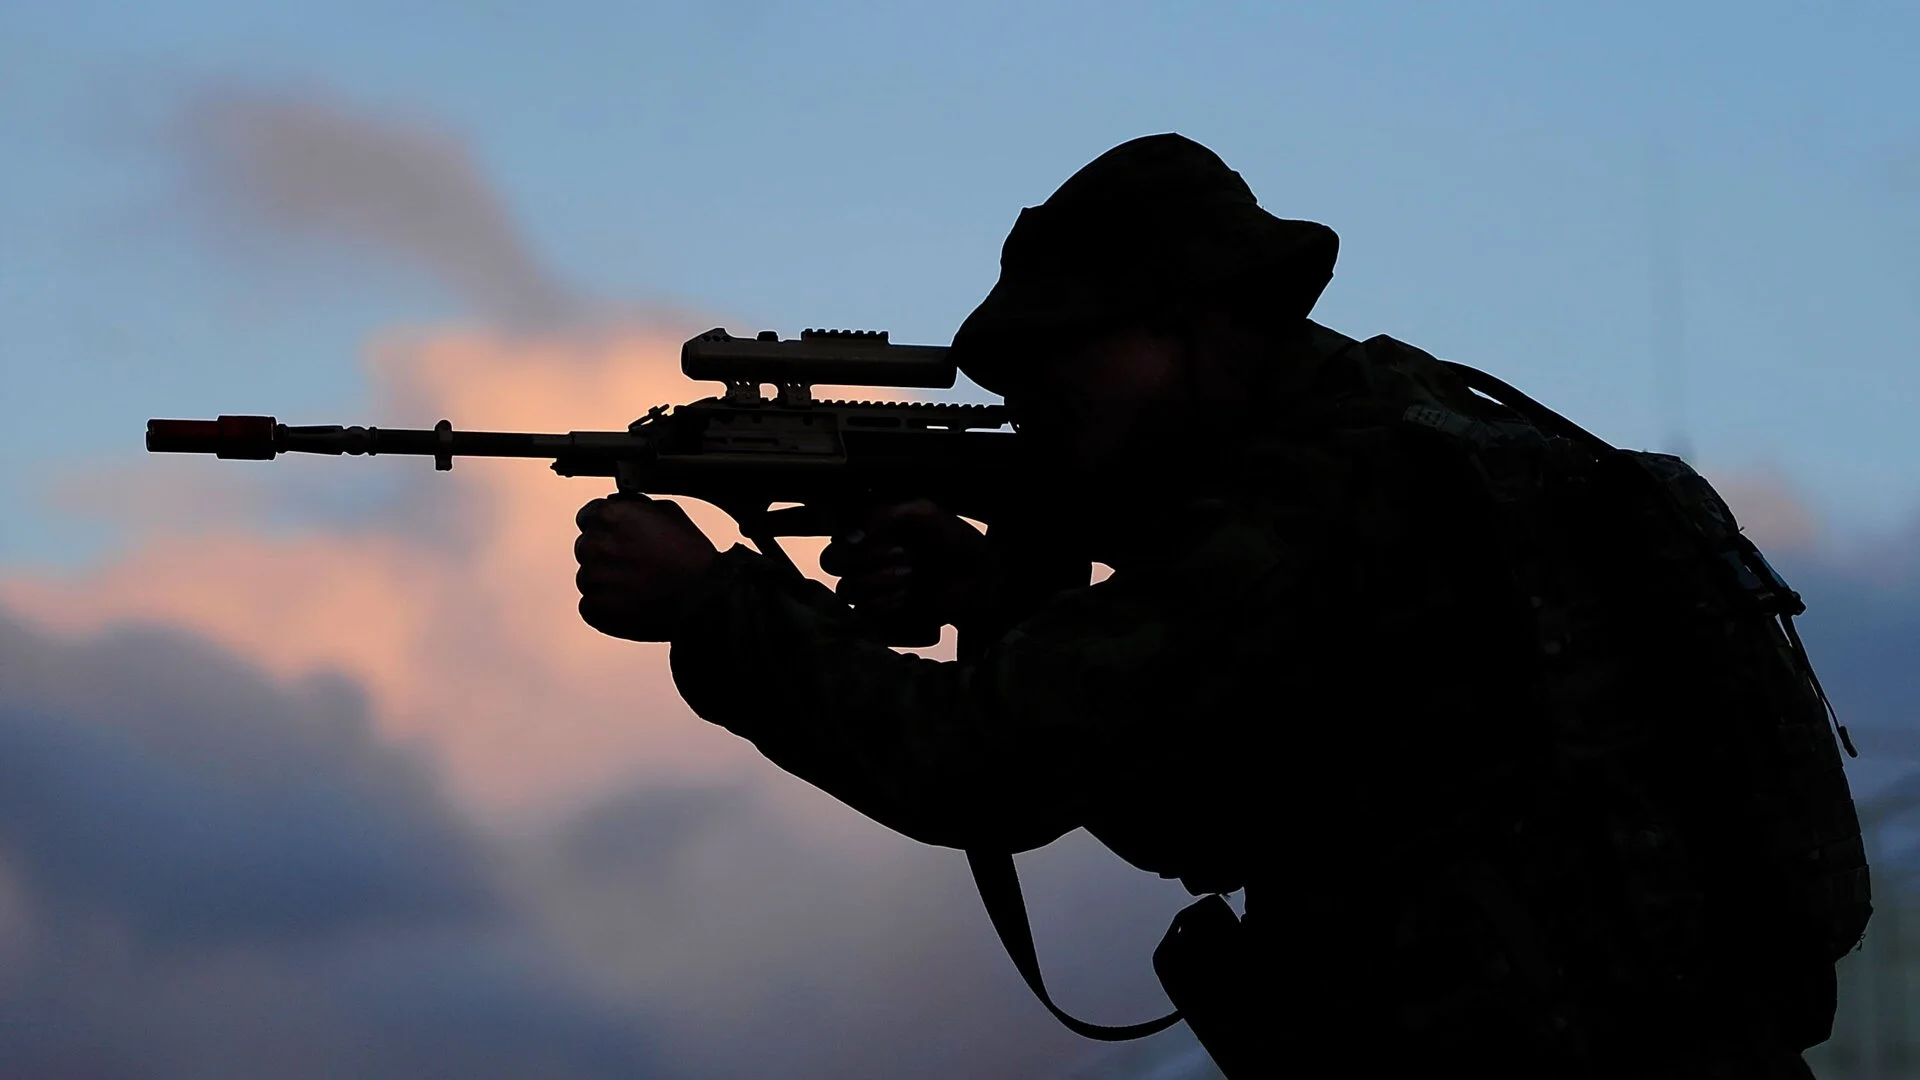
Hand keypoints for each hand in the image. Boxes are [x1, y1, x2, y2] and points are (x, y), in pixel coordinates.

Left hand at [574, 495, 719, 641]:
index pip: (587, 517)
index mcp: (608, 517)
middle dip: (607, 555)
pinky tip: (632, 603)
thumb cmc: (690, 556)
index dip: (608, 528)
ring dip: (607, 581)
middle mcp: (594, 545)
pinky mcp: (595, 608)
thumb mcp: (669, 511)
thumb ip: (634, 504)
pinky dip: (607, 606)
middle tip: (637, 564)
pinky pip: (591, 605)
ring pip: (589, 577)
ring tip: (638, 586)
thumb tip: (619, 503)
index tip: (622, 539)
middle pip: (587, 548)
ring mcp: (592, 579)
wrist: (704, 597)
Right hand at [819, 499, 1000, 629]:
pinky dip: (887, 603)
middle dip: (868, 559)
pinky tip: (910, 596)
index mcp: (870, 530)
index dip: (848, 537)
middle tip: (905, 554)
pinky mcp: (881, 615)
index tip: (871, 537)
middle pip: (832, 561)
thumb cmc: (953, 540)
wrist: (979, 577)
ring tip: (913, 575)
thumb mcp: (921, 512)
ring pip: (847, 588)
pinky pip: (863, 612)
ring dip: (882, 581)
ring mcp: (871, 588)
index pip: (835, 534)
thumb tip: (853, 536)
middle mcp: (864, 558)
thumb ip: (883, 514)